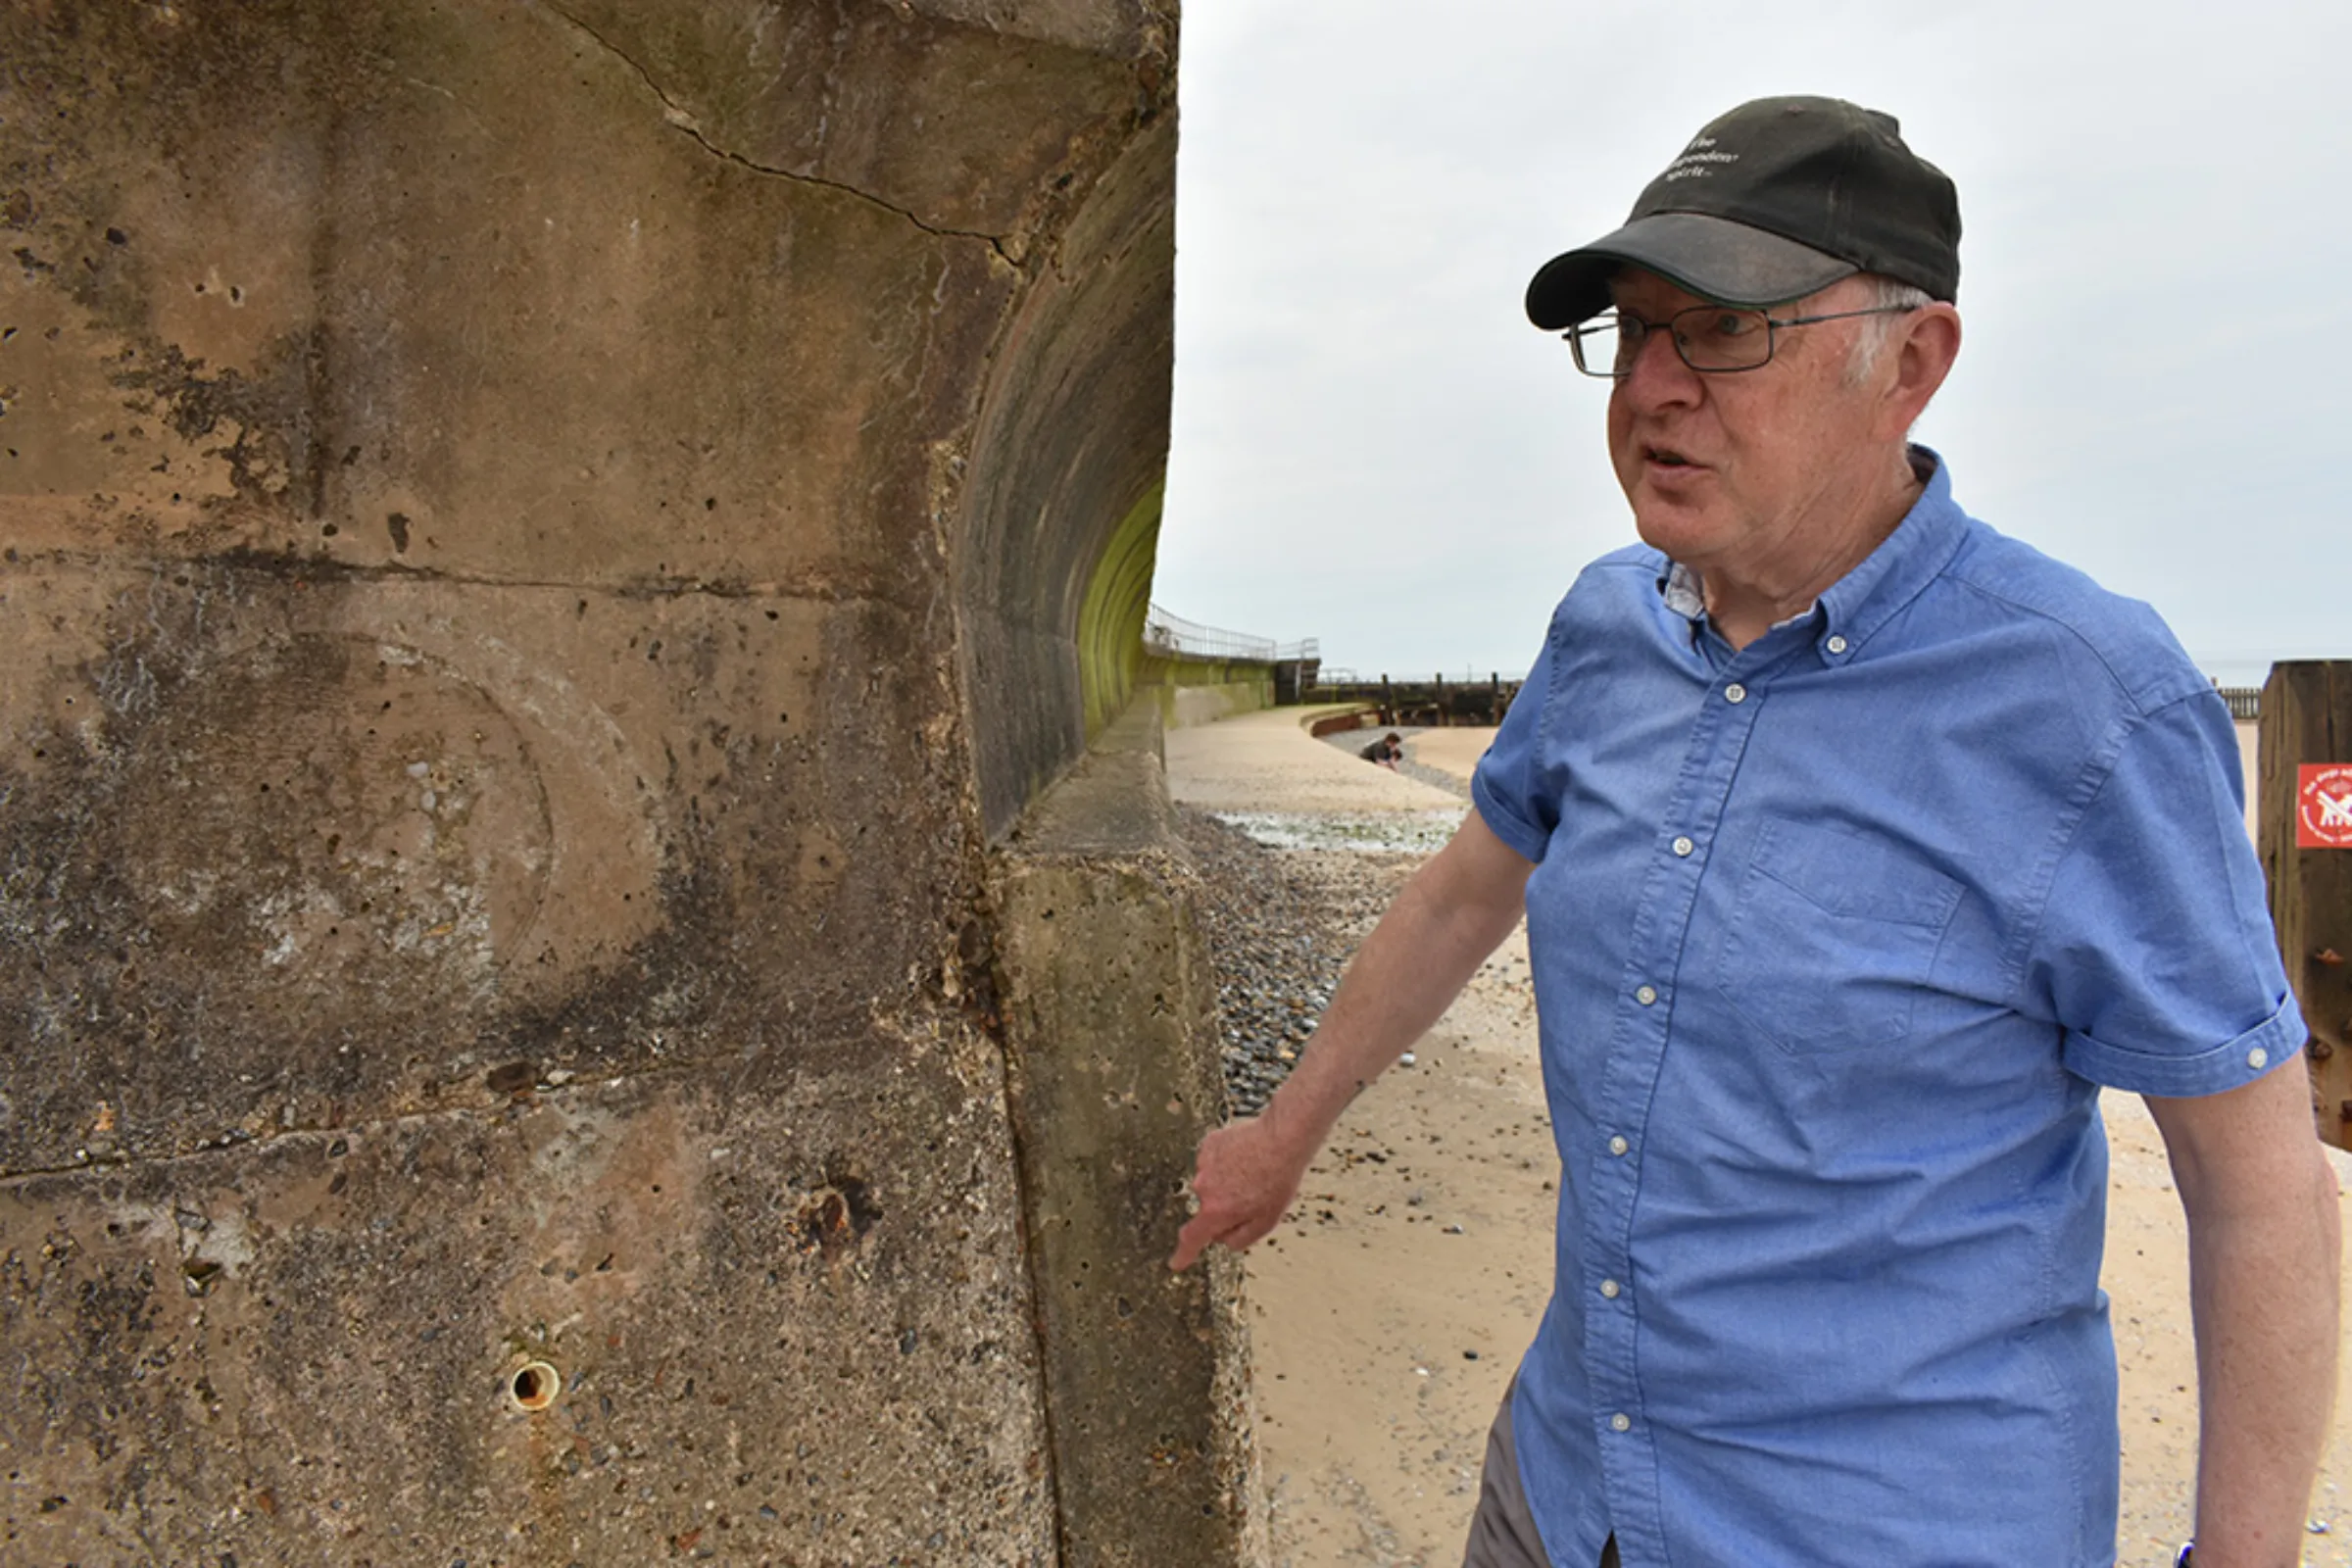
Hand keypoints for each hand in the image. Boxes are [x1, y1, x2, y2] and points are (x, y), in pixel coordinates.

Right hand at [1167, 1112, 1316, 1269]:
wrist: (1282, 1139)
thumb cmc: (1278, 1180)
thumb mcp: (1266, 1222)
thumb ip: (1240, 1238)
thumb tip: (1222, 1239)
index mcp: (1216, 1212)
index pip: (1192, 1238)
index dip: (1183, 1253)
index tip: (1176, 1263)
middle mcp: (1203, 1188)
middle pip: (1208, 1207)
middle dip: (1225, 1207)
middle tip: (1252, 1196)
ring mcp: (1203, 1164)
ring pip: (1211, 1183)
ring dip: (1226, 1182)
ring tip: (1252, 1172)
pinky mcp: (1208, 1145)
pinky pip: (1212, 1162)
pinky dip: (1225, 1163)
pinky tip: (1244, 1157)